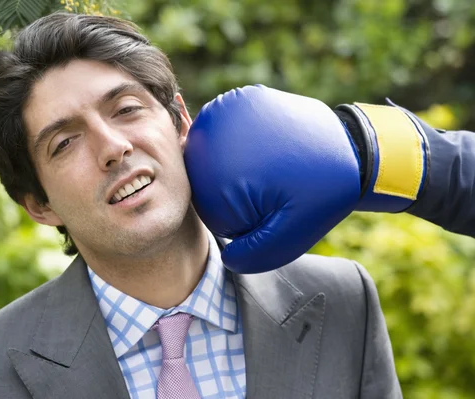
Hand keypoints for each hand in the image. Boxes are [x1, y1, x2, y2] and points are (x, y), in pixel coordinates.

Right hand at [184, 85, 426, 272]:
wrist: (351, 145)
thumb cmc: (322, 192)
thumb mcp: (293, 234)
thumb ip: (256, 254)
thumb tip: (227, 259)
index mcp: (221, 169)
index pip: (212, 213)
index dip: (244, 220)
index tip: (274, 206)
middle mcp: (213, 132)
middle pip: (207, 184)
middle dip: (238, 194)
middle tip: (276, 186)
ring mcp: (223, 110)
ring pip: (211, 162)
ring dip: (235, 171)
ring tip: (271, 168)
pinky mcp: (235, 100)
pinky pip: (222, 137)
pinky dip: (238, 147)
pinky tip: (265, 150)